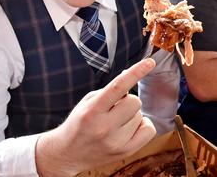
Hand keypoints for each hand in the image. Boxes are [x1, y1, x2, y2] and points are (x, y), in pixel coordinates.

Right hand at [35, 58, 156, 175]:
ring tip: (116, 122)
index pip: (118, 87)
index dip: (135, 72)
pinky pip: (149, 130)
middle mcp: (104, 127)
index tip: (150, 62)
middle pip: (134, 102)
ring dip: (132, 115)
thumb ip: (109, 90)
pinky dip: (142, 126)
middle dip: (128, 101)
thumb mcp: (88, 102)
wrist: (67, 154)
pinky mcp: (126, 152)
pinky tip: (129, 129)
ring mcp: (115, 142)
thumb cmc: (79, 123)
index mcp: (92, 111)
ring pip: (140, 115)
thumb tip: (131, 76)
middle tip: (116, 108)